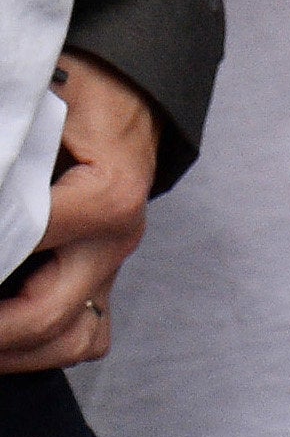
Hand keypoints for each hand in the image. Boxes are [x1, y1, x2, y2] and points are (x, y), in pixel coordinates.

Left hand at [0, 53, 158, 370]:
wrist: (130, 87)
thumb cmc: (80, 89)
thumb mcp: (34, 109)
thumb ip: (8, 155)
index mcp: (107, 195)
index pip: (23, 243)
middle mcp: (118, 239)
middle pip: (46, 316)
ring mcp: (115, 261)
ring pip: (72, 341)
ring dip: (14, 349)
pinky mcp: (106, 273)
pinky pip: (85, 334)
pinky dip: (44, 346)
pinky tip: (6, 331)